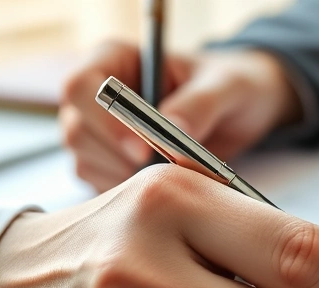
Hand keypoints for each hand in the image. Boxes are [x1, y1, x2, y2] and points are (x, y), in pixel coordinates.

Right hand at [60, 42, 302, 192]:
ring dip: (125, 180)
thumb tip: (172, 131)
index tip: (143, 151)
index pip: (80, 87)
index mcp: (114, 59)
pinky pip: (99, 186)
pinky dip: (128, 196)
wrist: (242, 110)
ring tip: (174, 179)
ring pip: (85, 163)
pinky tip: (164, 192)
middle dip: (119, 158)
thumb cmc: (231, 84)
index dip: (105, 121)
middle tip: (167, 174)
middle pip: (76, 131)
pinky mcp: (108, 165)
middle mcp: (96, 96)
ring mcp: (97, 133)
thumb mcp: (227, 87)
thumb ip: (200, 104)